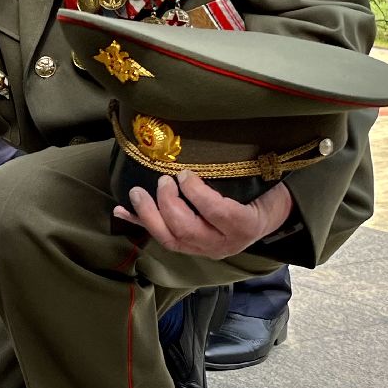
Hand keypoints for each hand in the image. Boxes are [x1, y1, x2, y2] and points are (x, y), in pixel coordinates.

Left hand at [114, 174, 292, 258]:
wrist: (266, 219)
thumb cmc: (264, 193)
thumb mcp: (263, 181)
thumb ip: (243, 170)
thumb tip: (217, 138)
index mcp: (244, 225)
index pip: (218, 213)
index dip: (197, 194)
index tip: (184, 173)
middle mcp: (223, 243)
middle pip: (188, 231)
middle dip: (169, 204)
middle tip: (162, 181)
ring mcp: (204, 249)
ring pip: (171, 240)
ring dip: (149, 216)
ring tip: (136, 193)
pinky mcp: (189, 248)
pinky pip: (161, 238)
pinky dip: (139, 224)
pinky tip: (121, 211)